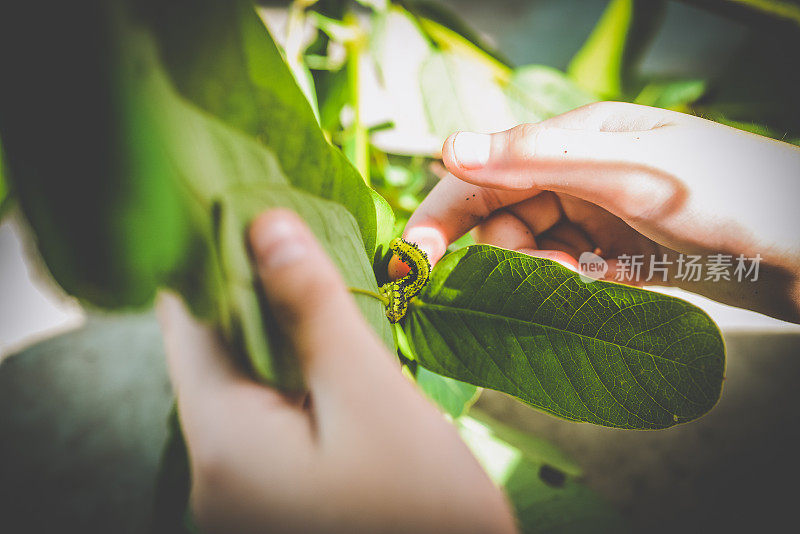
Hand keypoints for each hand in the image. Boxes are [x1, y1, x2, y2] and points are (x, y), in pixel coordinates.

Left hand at [157, 209, 516, 533]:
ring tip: (312, 278)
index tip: (248, 204)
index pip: (188, 323)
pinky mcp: (268, 496)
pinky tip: (322, 348)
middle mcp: (212, 472)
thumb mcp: (371, 395)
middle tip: (294, 232)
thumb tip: (265, 225)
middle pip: (213, 353)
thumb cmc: (427, 509)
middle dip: (251, 291)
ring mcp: (238, 490)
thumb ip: (313, 308)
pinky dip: (289, 375)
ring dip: (274, 332)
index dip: (214, 257)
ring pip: (242, 383)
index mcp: (222, 443)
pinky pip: (264, 416)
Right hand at [392, 102, 799, 322]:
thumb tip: (450, 147)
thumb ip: (537, 158)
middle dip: (488, 254)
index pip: (485, 172)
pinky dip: (557, 288)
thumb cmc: (731, 193)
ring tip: (560, 287)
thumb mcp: (629, 169)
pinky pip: (558, 275)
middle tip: (496, 285)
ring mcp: (593, 218)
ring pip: (524, 252)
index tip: (413, 256)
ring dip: (526, 277)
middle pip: (497, 217)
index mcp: (574, 139)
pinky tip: (582, 291)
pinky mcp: (610, 258)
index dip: (443, 211)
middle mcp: (576, 176)